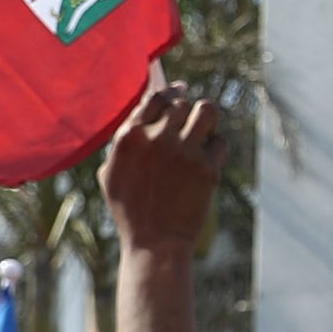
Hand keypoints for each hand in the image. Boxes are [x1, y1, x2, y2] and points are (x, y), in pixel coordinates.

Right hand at [100, 85, 224, 255]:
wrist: (155, 242)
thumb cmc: (130, 209)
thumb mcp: (112, 171)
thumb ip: (125, 140)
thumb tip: (143, 108)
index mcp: (129, 136)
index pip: (154, 97)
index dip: (169, 91)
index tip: (179, 90)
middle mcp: (157, 138)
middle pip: (182, 102)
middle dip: (185, 112)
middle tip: (187, 126)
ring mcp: (185, 152)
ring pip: (207, 111)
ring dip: (206, 119)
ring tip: (203, 131)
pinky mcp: (208, 168)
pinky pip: (220, 142)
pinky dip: (216, 149)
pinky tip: (207, 162)